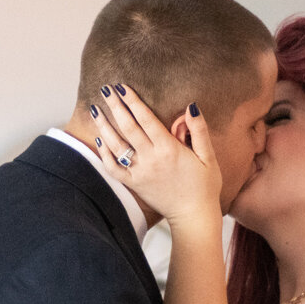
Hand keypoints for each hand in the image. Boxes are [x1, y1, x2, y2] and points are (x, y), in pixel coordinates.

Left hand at [88, 84, 222, 227]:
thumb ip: (199, 131)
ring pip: (116, 146)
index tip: (123, 87)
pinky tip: (100, 140)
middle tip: (106, 89)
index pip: (146, 119)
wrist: (193, 216)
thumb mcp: (208, 157)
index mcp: (169, 149)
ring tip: (96, 110)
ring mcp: (140, 173)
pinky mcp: (134, 185)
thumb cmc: (204, 186)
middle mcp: (151, 159)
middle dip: (115, 107)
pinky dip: (104, 154)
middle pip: (127, 127)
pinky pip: (113, 168)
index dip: (133, 101)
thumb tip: (191, 107)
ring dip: (104, 126)